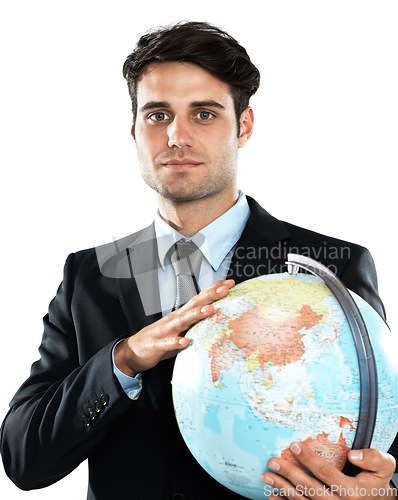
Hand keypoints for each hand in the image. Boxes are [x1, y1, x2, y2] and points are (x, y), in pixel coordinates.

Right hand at [114, 279, 234, 376]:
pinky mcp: (158, 345)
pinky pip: (168, 343)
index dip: (214, 290)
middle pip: (194, 305)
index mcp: (182, 315)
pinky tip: (185, 342)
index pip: (200, 299)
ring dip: (196, 314)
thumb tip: (219, 321)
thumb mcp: (182, 330)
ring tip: (209, 310)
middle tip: (225, 289)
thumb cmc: (161, 339)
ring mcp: (166, 331)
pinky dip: (176, 342)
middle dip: (210, 296)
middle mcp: (175, 319)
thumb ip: (197, 324)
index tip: (229, 283)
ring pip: (182, 321)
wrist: (134, 350)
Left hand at [261, 442, 395, 499]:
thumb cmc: (377, 482)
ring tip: (266, 476)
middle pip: (309, 488)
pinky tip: (273, 496)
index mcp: (352, 492)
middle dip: (289, 474)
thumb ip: (373, 458)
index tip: (294, 445)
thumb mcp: (384, 467)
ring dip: (282, 489)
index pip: (325, 473)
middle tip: (272, 461)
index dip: (309, 459)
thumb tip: (352, 454)